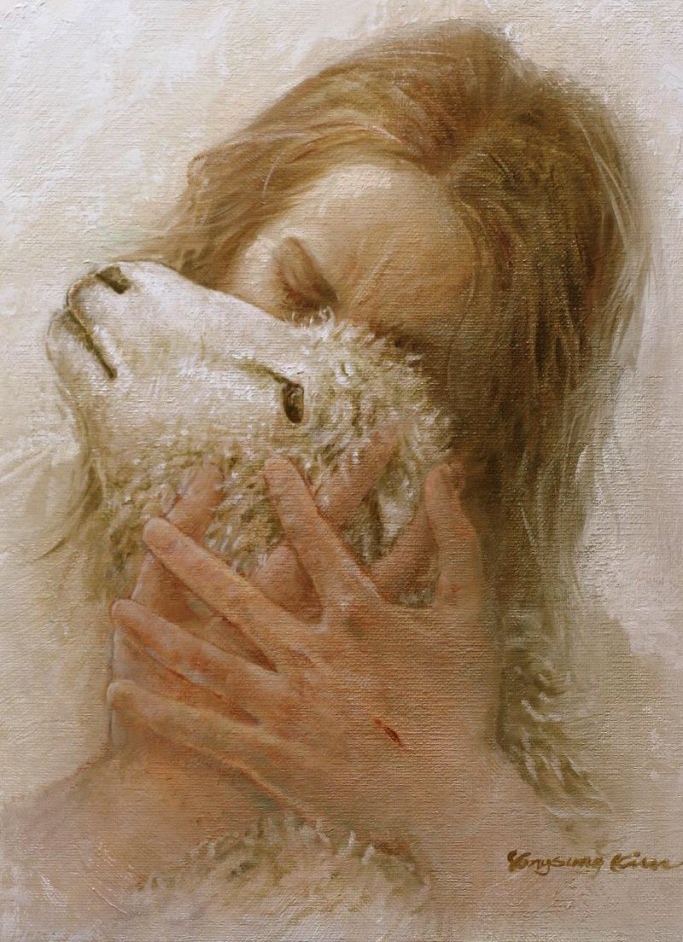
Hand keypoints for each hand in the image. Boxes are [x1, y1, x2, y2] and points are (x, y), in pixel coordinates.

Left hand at [108, 456, 500, 855]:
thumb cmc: (468, 707)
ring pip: (208, 660)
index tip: (272, 464)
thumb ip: (459, 538)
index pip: (319, 541)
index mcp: (359, 615)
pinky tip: (119, 694)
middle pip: (238, 595)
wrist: (456, 803)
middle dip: (191, 559)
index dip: (296, 499)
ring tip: (116, 607)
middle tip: (151, 524)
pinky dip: (161, 714)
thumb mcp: (473, 613)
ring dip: (159, 633)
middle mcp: (312, 653)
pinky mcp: (274, 757)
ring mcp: (287, 707)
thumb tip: (447, 472)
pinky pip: (206, 732)